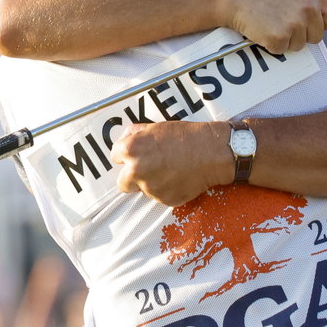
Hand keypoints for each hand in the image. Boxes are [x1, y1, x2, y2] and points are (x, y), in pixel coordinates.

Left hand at [110, 121, 232, 206]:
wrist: (211, 152)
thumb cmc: (185, 137)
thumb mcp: (155, 127)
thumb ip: (134, 133)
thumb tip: (124, 139)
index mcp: (130, 150)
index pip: (114, 157)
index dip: (126, 156)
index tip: (135, 156)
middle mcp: (136, 171)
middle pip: (122, 183)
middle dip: (132, 177)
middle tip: (148, 169)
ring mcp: (150, 188)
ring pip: (143, 190)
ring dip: (152, 183)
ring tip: (170, 169)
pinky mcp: (164, 199)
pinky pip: (160, 196)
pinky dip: (166, 190)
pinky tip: (178, 178)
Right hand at [222, 0, 326, 53]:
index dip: (324, 23)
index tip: (310, 19)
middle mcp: (309, 9)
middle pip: (318, 37)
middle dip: (303, 32)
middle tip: (284, 17)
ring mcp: (294, 25)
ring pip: (300, 45)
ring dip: (287, 38)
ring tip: (273, 20)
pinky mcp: (278, 38)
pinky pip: (282, 50)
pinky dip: (272, 44)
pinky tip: (265, 28)